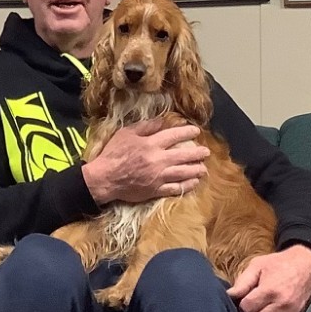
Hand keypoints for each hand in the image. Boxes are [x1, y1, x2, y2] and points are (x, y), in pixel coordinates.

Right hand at [81, 118, 207, 204]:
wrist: (104, 178)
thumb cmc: (113, 154)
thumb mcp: (126, 133)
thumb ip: (146, 126)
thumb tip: (162, 121)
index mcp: (151, 144)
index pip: (174, 136)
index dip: (187, 132)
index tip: (196, 131)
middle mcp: (158, 160)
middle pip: (184, 156)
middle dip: (197, 153)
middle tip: (206, 152)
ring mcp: (158, 177)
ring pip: (183, 173)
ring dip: (196, 170)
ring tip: (204, 168)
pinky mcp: (155, 190)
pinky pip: (175, 188)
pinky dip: (187, 186)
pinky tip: (193, 182)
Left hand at [226, 245, 310, 311]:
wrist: (307, 264)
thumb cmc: (280, 263)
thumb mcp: (258, 265)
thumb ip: (243, 282)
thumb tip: (230, 296)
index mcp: (270, 290)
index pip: (247, 308)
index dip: (241, 306)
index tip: (242, 301)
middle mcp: (282, 304)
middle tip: (250, 308)